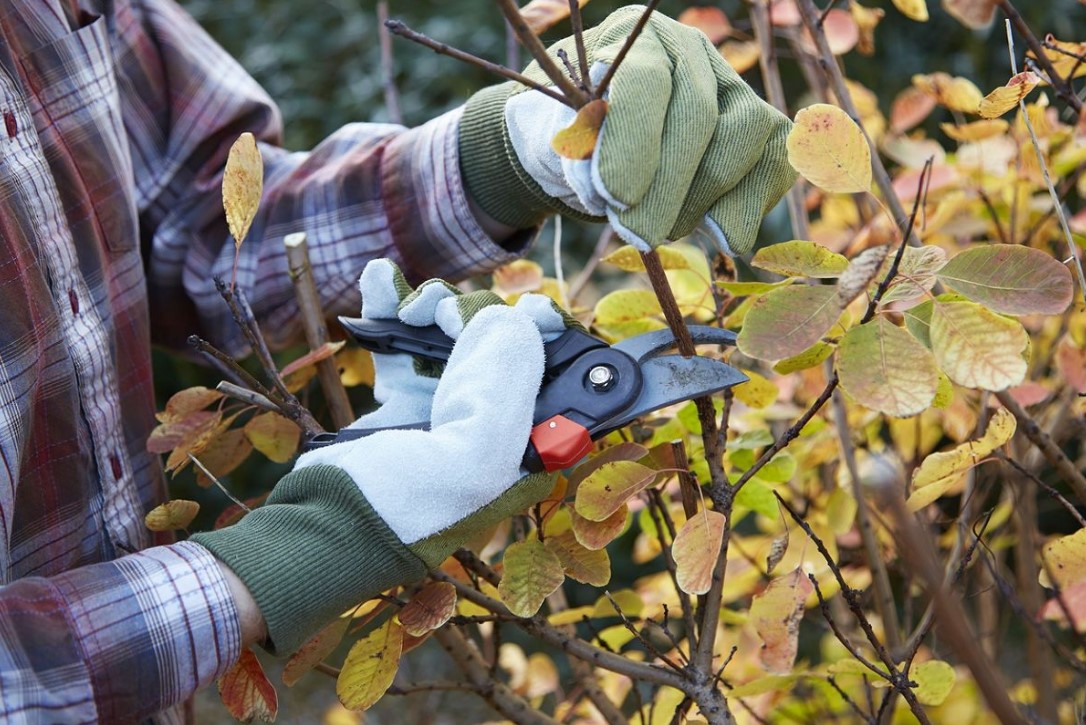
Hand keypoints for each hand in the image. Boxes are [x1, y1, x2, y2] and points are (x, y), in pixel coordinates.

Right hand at [192, 263, 570, 652]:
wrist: (324, 530)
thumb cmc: (405, 511)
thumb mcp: (475, 458)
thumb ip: (505, 386)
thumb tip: (509, 318)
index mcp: (521, 452)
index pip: (552, 379)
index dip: (546, 337)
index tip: (532, 307)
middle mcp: (488, 431)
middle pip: (499, 349)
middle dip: (477, 315)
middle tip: (446, 314)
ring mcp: (443, 417)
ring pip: (451, 340)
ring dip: (431, 307)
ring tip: (409, 305)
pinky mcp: (400, 407)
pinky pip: (404, 347)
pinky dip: (391, 310)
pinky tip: (380, 280)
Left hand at [459, 6, 796, 254]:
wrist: (603, 152)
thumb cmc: (580, 141)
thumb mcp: (560, 141)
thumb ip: (579, 155)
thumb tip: (611, 191)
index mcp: (634, 40)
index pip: (644, 81)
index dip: (632, 141)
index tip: (614, 197)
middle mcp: (691, 52)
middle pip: (697, 115)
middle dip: (666, 187)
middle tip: (637, 235)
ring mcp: (734, 88)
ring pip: (744, 135)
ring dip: (704, 198)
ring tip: (665, 232)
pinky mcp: (763, 128)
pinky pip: (774, 163)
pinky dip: (749, 206)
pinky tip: (721, 237)